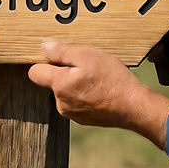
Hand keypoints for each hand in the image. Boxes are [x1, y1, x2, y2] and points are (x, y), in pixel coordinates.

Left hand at [28, 41, 168, 148]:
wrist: (134, 107)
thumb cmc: (111, 79)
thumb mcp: (87, 56)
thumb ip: (61, 52)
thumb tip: (43, 48)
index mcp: (59, 85)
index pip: (35, 72)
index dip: (44, 61)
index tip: (59, 56)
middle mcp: (61, 102)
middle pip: (52, 81)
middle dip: (63, 72)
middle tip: (85, 65)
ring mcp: (72, 113)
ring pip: (65, 92)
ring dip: (75, 83)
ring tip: (95, 78)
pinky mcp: (84, 119)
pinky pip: (76, 101)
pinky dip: (84, 94)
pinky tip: (100, 89)